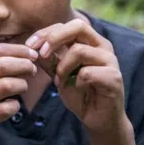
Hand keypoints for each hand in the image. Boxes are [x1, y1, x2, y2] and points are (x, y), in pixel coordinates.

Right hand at [0, 44, 36, 144]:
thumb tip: (19, 54)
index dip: (18, 50)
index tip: (32, 54)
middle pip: (3, 65)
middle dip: (24, 65)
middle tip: (32, 70)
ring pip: (7, 85)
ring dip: (22, 85)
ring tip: (22, 87)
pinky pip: (5, 108)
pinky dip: (14, 105)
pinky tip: (12, 105)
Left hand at [25, 19, 126, 135]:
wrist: (97, 119)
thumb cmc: (80, 94)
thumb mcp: (58, 74)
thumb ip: (48, 60)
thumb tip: (30, 47)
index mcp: (90, 42)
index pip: (67, 25)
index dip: (46, 32)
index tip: (29, 46)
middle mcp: (102, 47)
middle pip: (78, 26)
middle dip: (54, 38)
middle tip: (41, 54)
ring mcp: (110, 61)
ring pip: (79, 50)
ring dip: (63, 67)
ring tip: (61, 81)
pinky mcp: (114, 77)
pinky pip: (87, 72)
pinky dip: (76, 81)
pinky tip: (78, 88)